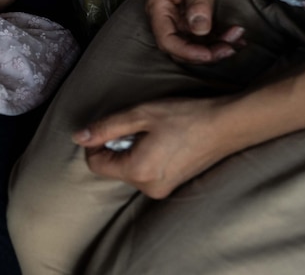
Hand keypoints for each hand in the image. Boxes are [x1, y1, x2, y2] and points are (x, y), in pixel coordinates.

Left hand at [73, 97, 230, 198]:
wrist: (227, 125)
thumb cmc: (185, 116)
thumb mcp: (141, 114)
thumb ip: (106, 127)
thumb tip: (78, 137)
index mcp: (138, 172)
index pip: (96, 164)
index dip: (95, 143)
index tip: (108, 126)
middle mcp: (148, 188)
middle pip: (113, 168)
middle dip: (116, 146)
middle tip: (138, 126)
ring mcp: (162, 190)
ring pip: (129, 170)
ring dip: (132, 150)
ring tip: (154, 132)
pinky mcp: (172, 186)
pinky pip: (145, 173)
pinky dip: (145, 156)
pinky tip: (163, 141)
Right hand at [145, 0, 244, 63]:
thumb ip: (197, 1)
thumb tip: (200, 29)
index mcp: (158, 9)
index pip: (167, 41)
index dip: (187, 52)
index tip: (209, 53)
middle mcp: (165, 20)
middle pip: (180, 49)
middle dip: (205, 53)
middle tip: (229, 49)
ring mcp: (177, 23)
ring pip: (193, 46)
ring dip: (215, 48)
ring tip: (237, 40)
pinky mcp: (189, 23)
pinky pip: (202, 39)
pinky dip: (219, 41)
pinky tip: (236, 39)